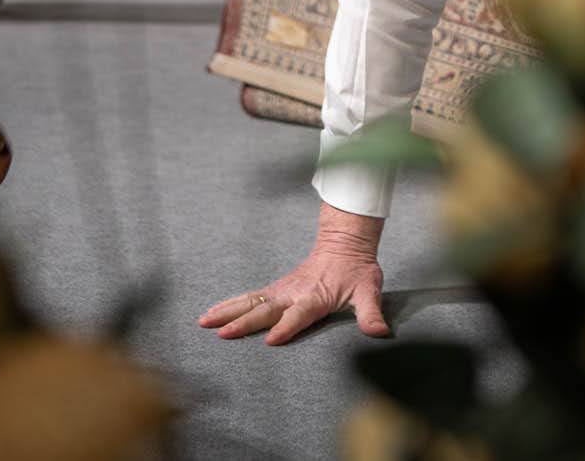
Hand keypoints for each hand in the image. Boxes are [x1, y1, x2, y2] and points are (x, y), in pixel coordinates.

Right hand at [198, 203, 391, 345]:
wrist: (344, 243)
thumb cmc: (356, 271)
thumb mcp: (369, 290)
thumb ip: (371, 313)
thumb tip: (380, 332)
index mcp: (315, 297)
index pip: (299, 315)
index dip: (287, 327)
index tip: (271, 340)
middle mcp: (294, 294)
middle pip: (266, 309)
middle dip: (244, 322)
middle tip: (222, 334)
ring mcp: (282, 290)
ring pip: (251, 301)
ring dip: (228, 311)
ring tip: (204, 322)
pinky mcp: (276, 290)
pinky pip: (250, 298)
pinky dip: (230, 304)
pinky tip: (214, 313)